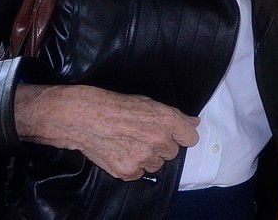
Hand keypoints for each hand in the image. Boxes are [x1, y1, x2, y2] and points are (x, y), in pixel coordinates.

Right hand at [15, 84, 199, 180]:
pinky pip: (139, 173)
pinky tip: (120, 151)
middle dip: (161, 146)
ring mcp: (143, 157)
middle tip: (143, 136)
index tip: (175, 135)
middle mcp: (158, 140)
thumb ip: (175, 116)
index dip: (182, 136)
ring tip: (130, 143)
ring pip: (156, 165)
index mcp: (166, 120)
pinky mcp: (127, 171)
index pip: (190, 138)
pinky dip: (132, 166)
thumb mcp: (148, 103)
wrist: (84, 117)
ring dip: (147, 157)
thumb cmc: (116, 106)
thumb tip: (193, 122)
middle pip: (172, 153)